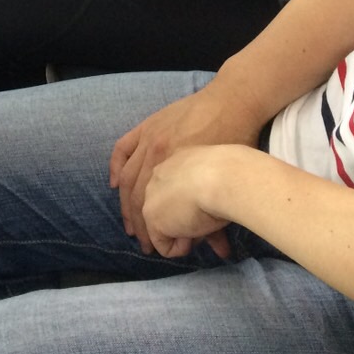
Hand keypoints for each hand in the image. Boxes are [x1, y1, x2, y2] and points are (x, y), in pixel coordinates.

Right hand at [109, 82, 261, 251]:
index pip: (153, 213)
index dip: (152, 235)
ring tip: (128, 221)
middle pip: (137, 198)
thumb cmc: (238, 143)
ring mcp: (150, 139)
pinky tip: (116, 184)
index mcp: (176, 174)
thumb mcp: (228, 186)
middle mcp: (157, 158)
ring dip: (124, 202)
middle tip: (141, 242)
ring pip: (127, 177)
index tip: (157, 250)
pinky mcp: (149, 125)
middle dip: (137, 224)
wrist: (234, 102)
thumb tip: (218, 251)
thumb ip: (218, 218)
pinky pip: (123, 148)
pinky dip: (116, 167)